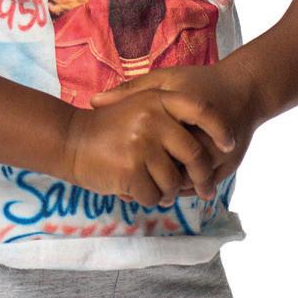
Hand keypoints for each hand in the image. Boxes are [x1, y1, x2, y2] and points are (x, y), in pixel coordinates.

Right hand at [62, 87, 236, 208]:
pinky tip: (133, 189)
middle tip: (204, 190)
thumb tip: (205, 130)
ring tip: (151, 185)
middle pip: (195, 156)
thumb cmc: (106, 126)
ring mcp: (142, 143)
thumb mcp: (137, 104)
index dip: (219, 129)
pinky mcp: (131, 169)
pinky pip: (154, 196)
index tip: (229, 145)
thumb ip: (167, 110)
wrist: (69, 139)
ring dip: (167, 192)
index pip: (202, 111)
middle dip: (202, 179)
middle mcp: (152, 117)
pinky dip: (146, 199)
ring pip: (175, 182)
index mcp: (157, 99)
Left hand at [89, 58, 262, 201]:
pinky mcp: (227, 168)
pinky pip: (200, 186)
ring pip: (184, 186)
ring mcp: (218, 159)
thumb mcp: (165, 80)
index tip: (115, 170)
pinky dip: (182, 188)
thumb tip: (94, 101)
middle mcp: (203, 144)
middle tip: (125, 193)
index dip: (132, 164)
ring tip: (143, 195)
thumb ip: (132, 90)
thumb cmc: (200, 82)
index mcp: (182, 122)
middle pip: (169, 175)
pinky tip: (166, 187)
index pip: (152, 151)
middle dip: (149, 184)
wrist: (246, 90)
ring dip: (166, 190)